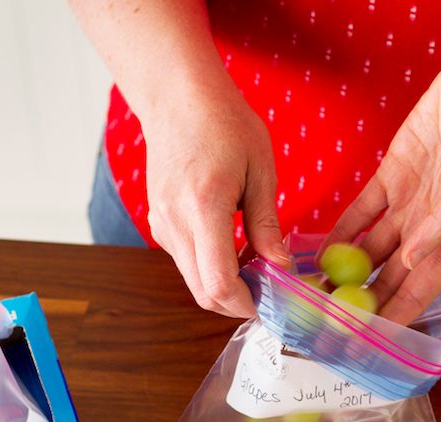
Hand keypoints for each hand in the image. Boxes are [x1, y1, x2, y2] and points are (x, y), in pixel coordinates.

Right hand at [142, 86, 287, 316]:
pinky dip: (211, 267)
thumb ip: (267, 224)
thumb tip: (281, 266)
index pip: (217, 282)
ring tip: (257, 265)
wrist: (177, 98)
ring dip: (225, 285)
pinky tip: (235, 248)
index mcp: (203, 207)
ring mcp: (161, 224)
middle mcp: (174, 222)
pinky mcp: (159, 223)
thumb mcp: (260, 170)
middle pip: (202, 292)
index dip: (244, 304)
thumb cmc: (224, 124)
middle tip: (269, 293)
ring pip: (193, 280)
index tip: (270, 304)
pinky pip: (186, 261)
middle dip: (237, 303)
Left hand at [326, 41, 440, 324]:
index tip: (367, 340)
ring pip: (371, 249)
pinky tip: (319, 251)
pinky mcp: (392, 176)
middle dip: (363, 302)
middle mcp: (431, 227)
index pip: (421, 287)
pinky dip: (342, 232)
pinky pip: (361, 213)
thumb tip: (412, 259)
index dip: (394, 315)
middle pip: (391, 276)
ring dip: (346, 273)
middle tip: (330, 325)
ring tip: (317, 295)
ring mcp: (410, 203)